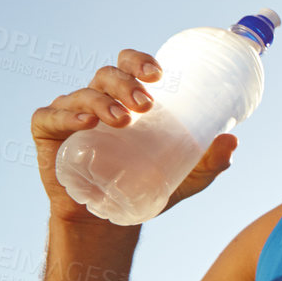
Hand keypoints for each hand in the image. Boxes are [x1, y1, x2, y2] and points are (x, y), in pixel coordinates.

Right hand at [31, 48, 237, 224]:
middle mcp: (98, 100)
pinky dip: (67, 116)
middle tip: (146, 104)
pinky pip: (50, 116)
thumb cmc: (146, 187)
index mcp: (127, 99)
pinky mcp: (48, 133)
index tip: (159, 74)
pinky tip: (85, 123)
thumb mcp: (187, 178)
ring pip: (83, 94)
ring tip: (123, 120)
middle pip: (107, 75)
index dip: (140, 61)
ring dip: (103, 101)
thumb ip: (211, 162)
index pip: (129, 66)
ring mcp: (71, 114)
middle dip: (126, 83)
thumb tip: (233, 140)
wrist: (108, 219)